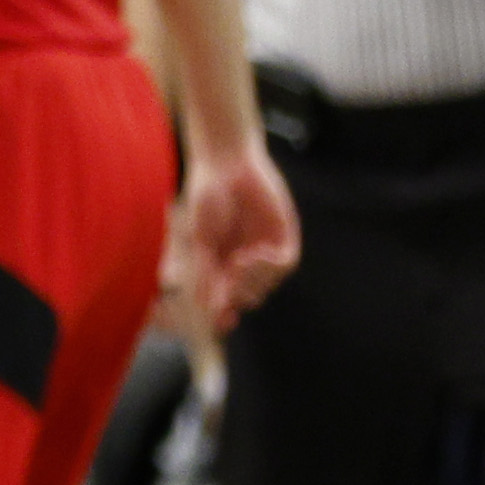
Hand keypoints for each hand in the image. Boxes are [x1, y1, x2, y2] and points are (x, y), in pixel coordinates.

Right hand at [175, 147, 299, 324]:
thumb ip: (204, 273)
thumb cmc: (206, 197)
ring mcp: (265, 249)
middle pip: (248, 297)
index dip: (224, 313)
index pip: (226, 299)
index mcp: (220, 263)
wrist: (226, 162)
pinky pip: (284, 265)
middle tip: (227, 285)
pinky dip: (270, 267)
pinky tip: (255, 255)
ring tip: (239, 263)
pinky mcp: (283, 236)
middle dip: (237, 297)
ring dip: (253, 282)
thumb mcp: (200, 239)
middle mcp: (243, 260)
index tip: (221, 322)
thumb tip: (204, 307)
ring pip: (267, 285)